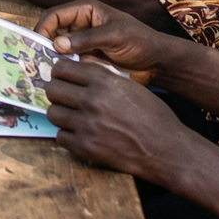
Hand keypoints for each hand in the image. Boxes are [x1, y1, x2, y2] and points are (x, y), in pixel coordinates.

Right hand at [35, 0, 166, 81]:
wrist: (157, 63)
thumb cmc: (140, 41)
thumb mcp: (114, 36)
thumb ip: (87, 39)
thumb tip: (57, 45)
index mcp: (85, 10)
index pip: (54, 16)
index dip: (43, 29)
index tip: (36, 47)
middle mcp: (80, 24)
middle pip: (52, 31)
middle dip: (43, 45)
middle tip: (36, 62)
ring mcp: (82, 42)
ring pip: (57, 48)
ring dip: (51, 58)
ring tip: (44, 72)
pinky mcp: (86, 58)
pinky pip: (68, 61)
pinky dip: (61, 68)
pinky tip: (58, 79)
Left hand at [39, 57, 194, 182]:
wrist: (167, 150)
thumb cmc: (152, 116)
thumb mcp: (129, 86)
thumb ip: (102, 76)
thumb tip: (78, 68)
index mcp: (104, 81)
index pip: (62, 68)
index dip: (60, 72)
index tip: (62, 77)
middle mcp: (92, 100)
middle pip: (52, 89)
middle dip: (57, 92)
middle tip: (64, 97)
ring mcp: (87, 125)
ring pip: (52, 113)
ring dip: (61, 113)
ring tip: (72, 116)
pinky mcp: (86, 148)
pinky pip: (60, 137)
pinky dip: (68, 135)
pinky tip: (80, 133)